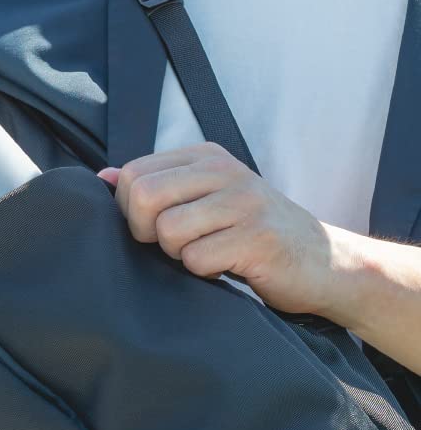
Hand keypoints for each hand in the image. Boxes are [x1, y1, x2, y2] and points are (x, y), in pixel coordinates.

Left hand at [96, 141, 340, 314]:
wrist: (326, 263)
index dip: (129, 210)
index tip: (153, 227)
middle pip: (142, 197)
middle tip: (174, 246)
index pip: (132, 174)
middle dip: (146, 233)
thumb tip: (102, 177)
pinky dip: (204, 273)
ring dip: (178, 255)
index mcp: (206, 157)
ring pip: (167, 231)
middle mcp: (225, 170)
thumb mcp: (206, 199)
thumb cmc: (252, 233)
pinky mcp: (258, 238)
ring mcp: (244, 202)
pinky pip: (197, 260)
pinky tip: (228, 266)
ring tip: (207, 253)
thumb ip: (157, 186)